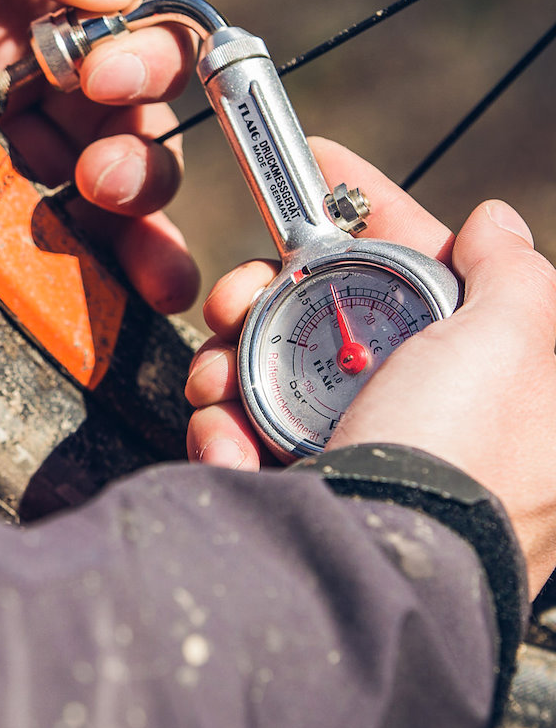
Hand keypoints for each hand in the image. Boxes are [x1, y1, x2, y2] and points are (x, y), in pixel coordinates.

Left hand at [0, 0, 199, 312]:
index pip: (143, 17)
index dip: (148, 51)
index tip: (102, 75)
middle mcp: (46, 63)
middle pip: (135, 118)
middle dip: (141, 158)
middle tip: (105, 182)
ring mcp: (14, 131)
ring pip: (108, 186)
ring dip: (140, 232)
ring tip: (154, 277)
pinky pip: (49, 227)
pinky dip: (95, 267)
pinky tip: (125, 302)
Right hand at [188, 137, 555, 594]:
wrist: (382, 568)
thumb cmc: (460, 453)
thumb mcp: (512, 347)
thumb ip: (512, 273)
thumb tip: (496, 219)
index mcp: (466, 362)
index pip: (408, 256)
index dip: (358, 202)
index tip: (308, 159)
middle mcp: (406, 401)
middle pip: (315, 309)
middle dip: (260, 295)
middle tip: (229, 302)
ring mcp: (345, 443)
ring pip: (265, 368)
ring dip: (228, 366)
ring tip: (214, 388)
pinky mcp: (293, 480)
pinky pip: (241, 430)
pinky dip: (223, 429)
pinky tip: (225, 445)